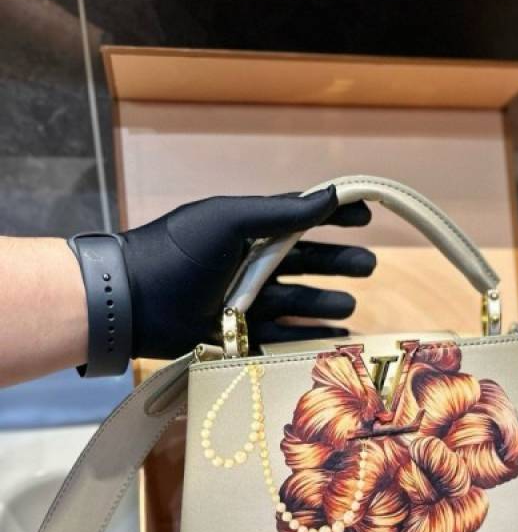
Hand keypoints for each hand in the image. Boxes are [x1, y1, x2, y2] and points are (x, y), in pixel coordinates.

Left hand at [119, 186, 374, 358]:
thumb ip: (281, 212)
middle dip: (339, 263)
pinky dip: (307, 336)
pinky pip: (281, 336)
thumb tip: (330, 194)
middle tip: (369, 267)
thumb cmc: (179, 252)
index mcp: (248, 230)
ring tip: (352, 305)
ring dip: (326, 301)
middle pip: (306, 262)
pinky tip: (332, 337)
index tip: (368, 214)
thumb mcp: (230, 220)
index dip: (335, 215)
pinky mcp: (237, 334)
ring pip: (297, 301)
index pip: (301, 218)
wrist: (133, 301)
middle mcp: (249, 263)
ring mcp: (244, 300)